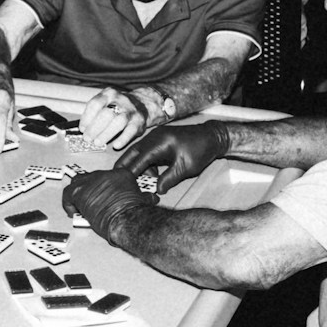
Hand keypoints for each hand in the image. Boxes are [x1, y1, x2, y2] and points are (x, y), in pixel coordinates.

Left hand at [62, 168, 156, 243]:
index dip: (103, 189)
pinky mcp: (79, 192)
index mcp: (121, 174)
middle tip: (91, 203)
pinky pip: (67, 194)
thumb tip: (151, 198)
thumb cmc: (136, 213)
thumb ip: (144, 197)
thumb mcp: (143, 201)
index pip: (107, 178)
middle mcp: (105, 174)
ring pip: (78, 182)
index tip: (104, 197)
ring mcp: (91, 182)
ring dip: (78, 194)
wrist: (128, 219)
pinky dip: (68, 204)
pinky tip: (73, 213)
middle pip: (91, 178)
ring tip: (80, 206)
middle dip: (90, 190)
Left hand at [79, 87, 147, 149]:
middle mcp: (120, 100)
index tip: (82, 128)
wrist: (143, 103)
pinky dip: (123, 139)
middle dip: (94, 128)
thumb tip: (83, 129)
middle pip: (106, 114)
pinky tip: (116, 145)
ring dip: (106, 134)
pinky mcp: (139, 122)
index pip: (95, 104)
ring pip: (118, 122)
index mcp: (109, 94)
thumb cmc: (119, 106)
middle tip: (88, 138)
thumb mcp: (106, 102)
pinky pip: (131, 131)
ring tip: (97, 142)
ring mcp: (131, 111)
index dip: (87, 117)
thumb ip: (95, 113)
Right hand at [116, 121, 230, 191]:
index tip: (121, 184)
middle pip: (132, 153)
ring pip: (138, 152)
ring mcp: (155, 136)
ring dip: (136, 166)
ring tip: (140, 182)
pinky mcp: (159, 138)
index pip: (138, 160)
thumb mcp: (185, 168)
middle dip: (124, 166)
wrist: (211, 136)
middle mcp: (153, 137)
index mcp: (159, 143)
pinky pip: (146, 150)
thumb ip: (168, 179)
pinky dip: (145, 162)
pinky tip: (151, 174)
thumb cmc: (200, 150)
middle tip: (114, 180)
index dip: (129, 173)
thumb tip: (156, 191)